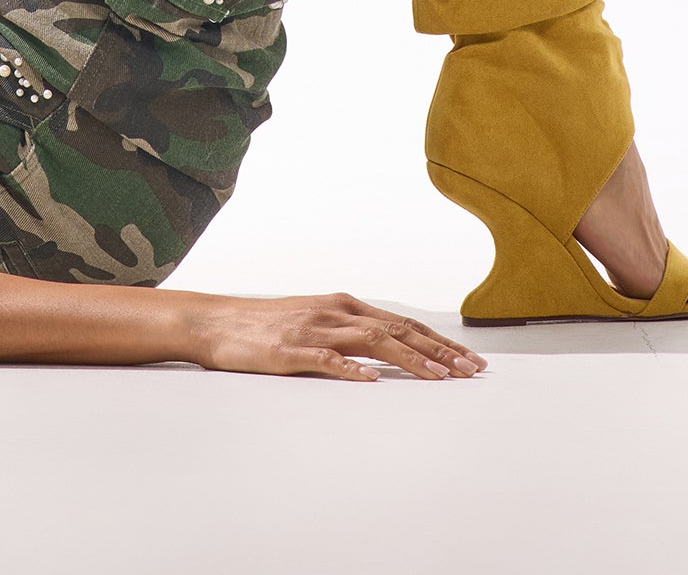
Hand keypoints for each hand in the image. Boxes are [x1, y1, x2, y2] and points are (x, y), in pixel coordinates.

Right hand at [183, 292, 485, 382]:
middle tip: (471, 371)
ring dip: (409, 360)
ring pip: (372, 342)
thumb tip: (386, 355)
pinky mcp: (290, 351)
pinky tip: (370, 380)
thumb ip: (348, 334)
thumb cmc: (266, 327)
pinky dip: (351, 369)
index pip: (402, 324)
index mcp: (342, 306)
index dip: (437, 342)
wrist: (216, 322)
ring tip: (439, 378)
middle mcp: (335, 312)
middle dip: (438, 352)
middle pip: (397, 330)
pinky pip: (326, 359)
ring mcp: (313, 330)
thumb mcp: (313, 322)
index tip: (468, 360)